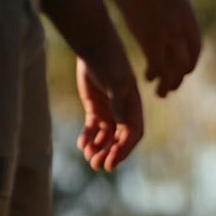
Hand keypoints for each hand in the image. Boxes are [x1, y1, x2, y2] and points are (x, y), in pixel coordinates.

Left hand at [76, 56, 142, 170]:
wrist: (95, 49)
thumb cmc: (110, 63)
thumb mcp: (116, 82)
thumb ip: (119, 102)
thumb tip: (122, 122)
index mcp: (133, 109)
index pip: (133, 135)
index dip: (124, 150)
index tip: (112, 162)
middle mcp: (123, 113)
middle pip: (119, 140)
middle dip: (109, 154)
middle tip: (97, 166)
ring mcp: (109, 112)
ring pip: (105, 138)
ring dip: (98, 149)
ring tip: (89, 159)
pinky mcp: (95, 109)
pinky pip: (93, 129)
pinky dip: (88, 138)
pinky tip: (82, 145)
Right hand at [112, 0, 201, 96]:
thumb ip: (172, 11)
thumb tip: (169, 15)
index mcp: (187, 19)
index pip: (196, 48)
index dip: (190, 63)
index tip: (183, 72)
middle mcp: (182, 29)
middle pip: (186, 63)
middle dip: (178, 78)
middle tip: (169, 89)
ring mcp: (168, 35)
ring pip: (173, 69)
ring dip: (168, 84)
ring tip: (160, 92)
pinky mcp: (150, 38)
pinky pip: (156, 65)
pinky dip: (153, 74)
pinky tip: (146, 78)